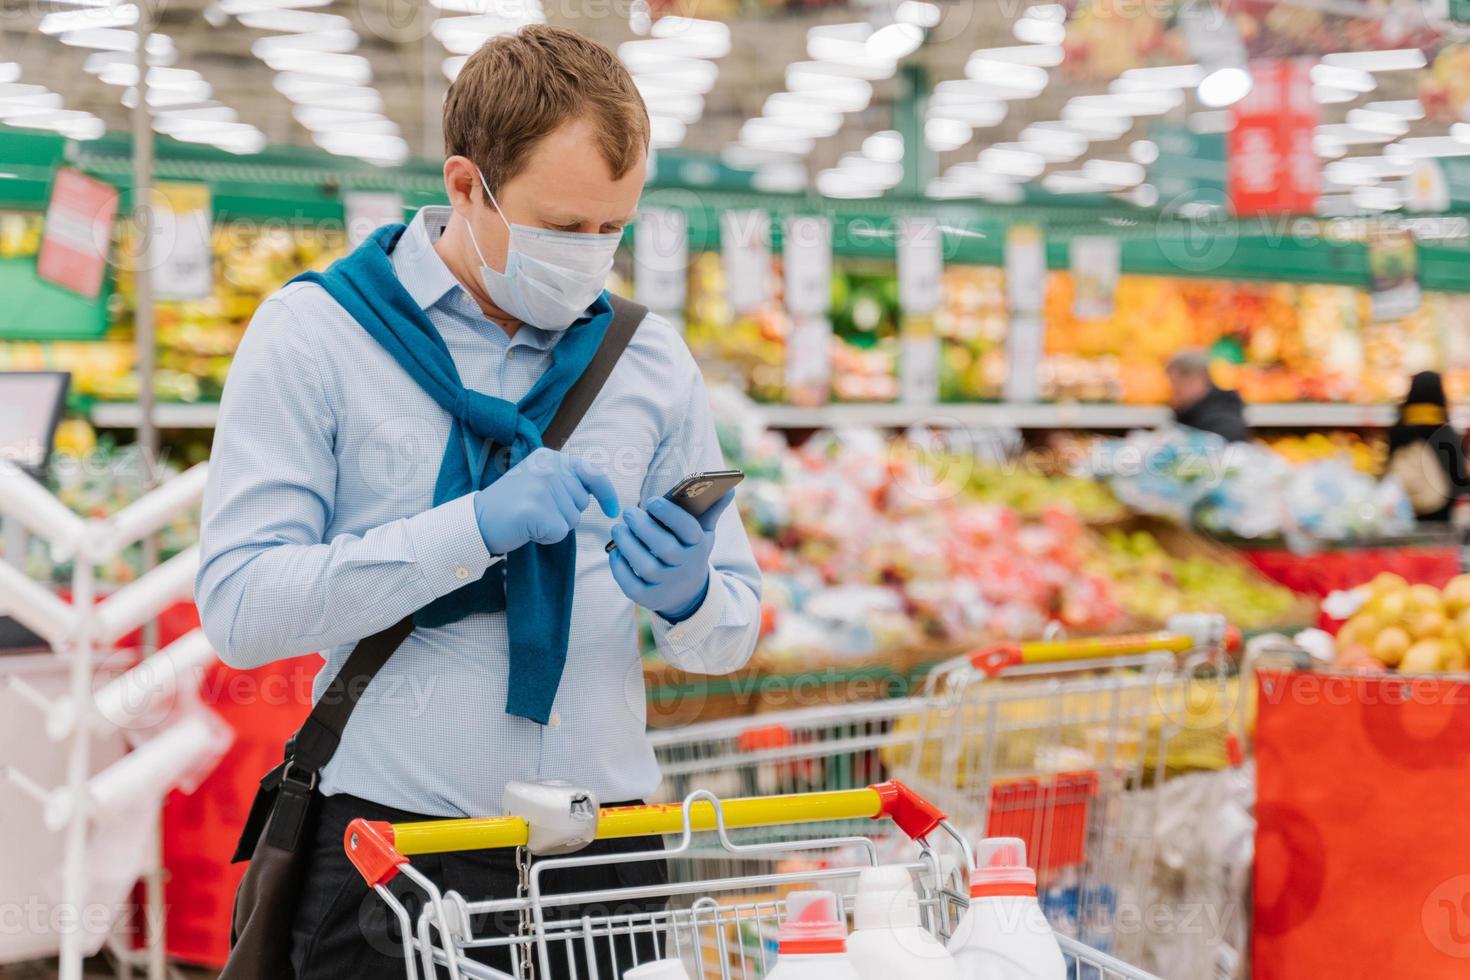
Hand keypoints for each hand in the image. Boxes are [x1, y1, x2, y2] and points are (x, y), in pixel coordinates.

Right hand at [473, 447, 618, 554]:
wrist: (477, 520)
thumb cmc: (510, 504)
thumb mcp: (538, 479)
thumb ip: (565, 479)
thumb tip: (598, 491)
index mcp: (549, 457)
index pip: (591, 472)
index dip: (606, 493)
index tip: (613, 510)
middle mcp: (548, 468)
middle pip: (581, 503)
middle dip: (565, 514)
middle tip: (536, 511)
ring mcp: (541, 487)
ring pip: (572, 519)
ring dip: (554, 526)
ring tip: (530, 519)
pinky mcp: (535, 509)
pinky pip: (560, 533)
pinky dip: (546, 538)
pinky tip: (527, 529)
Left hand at [608, 491, 733, 620]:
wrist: (687, 591)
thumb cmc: (691, 550)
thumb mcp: (704, 532)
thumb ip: (711, 509)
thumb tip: (730, 487)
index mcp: (699, 546)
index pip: (689, 530)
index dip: (670, 514)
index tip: (652, 500)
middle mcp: (684, 567)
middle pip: (665, 548)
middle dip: (644, 527)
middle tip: (628, 512)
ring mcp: (667, 585)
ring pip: (645, 566)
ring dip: (628, 545)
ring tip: (618, 529)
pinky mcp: (649, 598)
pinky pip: (631, 585)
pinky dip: (620, 567)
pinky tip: (616, 551)